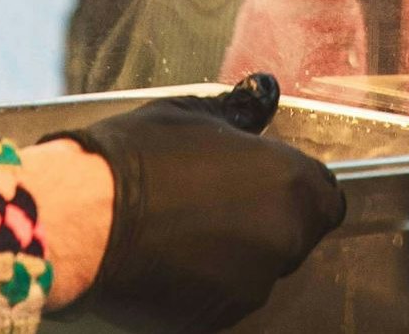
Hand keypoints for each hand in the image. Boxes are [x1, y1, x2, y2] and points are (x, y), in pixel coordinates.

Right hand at [45, 86, 345, 333]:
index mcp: (291, 185)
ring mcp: (250, 287)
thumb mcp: (192, 115)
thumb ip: (239, 114)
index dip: (294, 189)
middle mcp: (283, 241)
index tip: (263, 181)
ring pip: (256, 269)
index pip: (324, 197)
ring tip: (182, 229)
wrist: (84, 219)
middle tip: (213, 201)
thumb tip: (259, 96)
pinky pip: (221, 297)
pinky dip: (204, 282)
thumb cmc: (137, 158)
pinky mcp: (213, 319)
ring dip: (234, 254)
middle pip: (292, 235)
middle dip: (263, 220)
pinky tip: (168, 257)